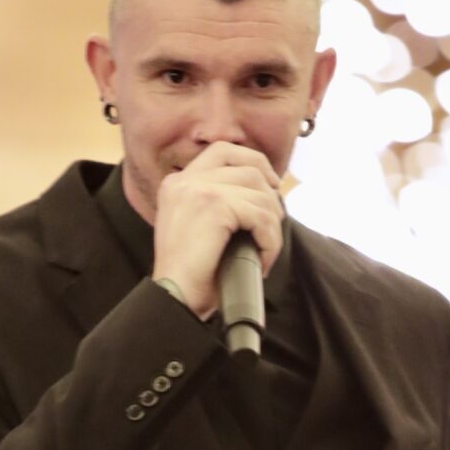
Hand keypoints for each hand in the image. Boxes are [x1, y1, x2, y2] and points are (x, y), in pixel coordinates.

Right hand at [151, 142, 283, 318]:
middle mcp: (184, 180)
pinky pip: (260, 215)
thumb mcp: (199, 228)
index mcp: (177, 183)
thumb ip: (218, 203)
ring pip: (259, 192)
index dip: (253, 161)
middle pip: (246, 164)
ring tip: (266, 248)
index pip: (222, 151)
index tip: (271, 184)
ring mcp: (198, 190)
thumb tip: (264, 192)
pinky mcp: (213, 205)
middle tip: (276, 217)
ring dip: (272, 223)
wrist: (173, 298)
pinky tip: (264, 258)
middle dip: (270, 189)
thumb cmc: (190, 274)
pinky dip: (270, 239)